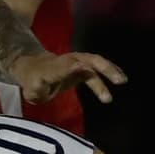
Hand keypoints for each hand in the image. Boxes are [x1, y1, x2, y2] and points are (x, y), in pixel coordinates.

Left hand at [11, 49, 126, 105]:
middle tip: (116, 80)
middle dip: (101, 68)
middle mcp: (66, 61)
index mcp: (50, 70)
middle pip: (85, 61)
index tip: (85, 68)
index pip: (61, 68)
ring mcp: (75, 61)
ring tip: (122, 80)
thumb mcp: (32, 91)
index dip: (71, 68)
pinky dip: (109, 70)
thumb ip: (39, 92)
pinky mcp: (82, 65)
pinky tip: (121, 77)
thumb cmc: (33, 83)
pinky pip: (97, 66)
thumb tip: (47, 93)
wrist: (33, 67)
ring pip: (94, 62)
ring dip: (109, 69)